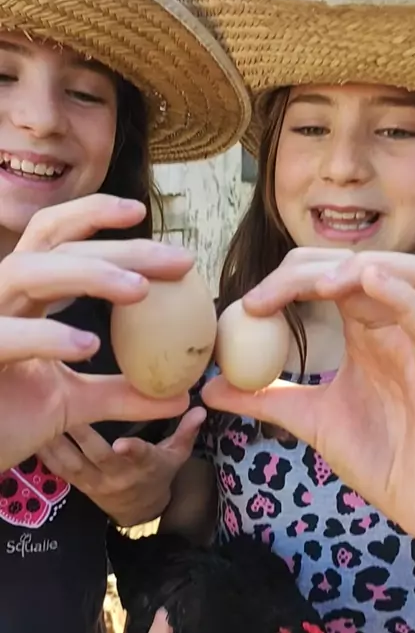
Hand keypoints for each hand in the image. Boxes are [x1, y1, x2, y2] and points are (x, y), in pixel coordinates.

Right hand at [0, 194, 194, 470]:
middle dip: (120, 248)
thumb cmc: (6, 419)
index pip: (54, 239)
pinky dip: (46, 336)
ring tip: (139, 289)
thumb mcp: (72, 403)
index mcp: (22, 299)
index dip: (92, 216)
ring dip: (86, 274)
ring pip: (25, 272)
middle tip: (177, 261)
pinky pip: (4, 336)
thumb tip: (179, 397)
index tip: (141, 213)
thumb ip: (121, 394)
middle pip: (56, 248)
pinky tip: (88, 344)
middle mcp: (0, 300)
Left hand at [38, 407, 205, 524]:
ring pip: (73, 463)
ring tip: (43, 419)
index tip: (122, 444)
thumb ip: (186, 431)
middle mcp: (119, 475)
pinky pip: (60, 470)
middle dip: (84, 434)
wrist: (140, 510)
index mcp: (145, 465)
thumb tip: (200, 408)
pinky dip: (47, 454)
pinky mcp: (79, 484)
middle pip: (99, 456)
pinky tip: (34, 435)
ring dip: (58, 443)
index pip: (140, 457)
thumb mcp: (177, 455)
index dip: (132, 451)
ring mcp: (96, 481)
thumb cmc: (159, 473)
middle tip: (68, 408)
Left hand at [202, 248, 414, 554]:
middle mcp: (399, 329)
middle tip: (261, 300)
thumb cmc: (380, 458)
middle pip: (361, 265)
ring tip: (316, 288)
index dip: (288, 279)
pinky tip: (368, 282)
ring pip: (411, 273)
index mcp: (369, 333)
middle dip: (307, 271)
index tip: (247, 307)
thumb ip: (263, 398)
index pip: (332, 278)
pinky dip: (402, 294)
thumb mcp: (309, 419)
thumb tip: (208, 388)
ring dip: (358, 270)